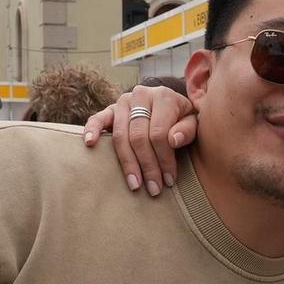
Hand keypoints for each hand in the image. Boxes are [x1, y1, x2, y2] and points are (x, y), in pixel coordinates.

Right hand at [81, 84, 196, 196]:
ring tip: (134, 184)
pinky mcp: (110, 109)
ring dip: (127, 163)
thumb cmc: (183, 118)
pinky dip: (92, 130)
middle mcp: (140, 95)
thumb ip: (187, 130)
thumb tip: (173, 140)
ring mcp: (123, 101)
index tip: (169, 180)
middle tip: (153, 189)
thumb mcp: (193, 122)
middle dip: (147, 166)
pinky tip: (90, 144)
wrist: (170, 104)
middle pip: (139, 137)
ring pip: (120, 135)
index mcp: (163, 96)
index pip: (159, 133)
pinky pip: (98, 119)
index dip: (164, 159)